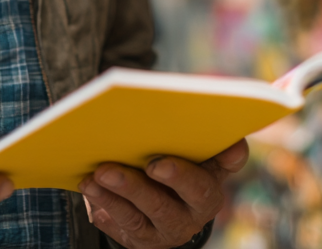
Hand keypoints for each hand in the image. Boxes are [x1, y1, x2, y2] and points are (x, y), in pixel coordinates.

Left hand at [80, 139, 248, 248]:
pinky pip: (123, 226)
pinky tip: (90, 188)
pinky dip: (105, 206)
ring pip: (149, 213)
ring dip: (123, 192)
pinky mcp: (143, 240)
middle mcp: (199, 207)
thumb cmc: (171, 163)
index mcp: (215, 174)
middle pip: (191, 193)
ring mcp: (171, 227)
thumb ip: (192, 124)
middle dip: (174, 177)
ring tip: (99, 173)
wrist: (159, 214)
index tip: (226, 145)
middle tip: (152, 163)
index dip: (231, 154)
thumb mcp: (186, 147)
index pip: (231, 161)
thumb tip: (202, 89)